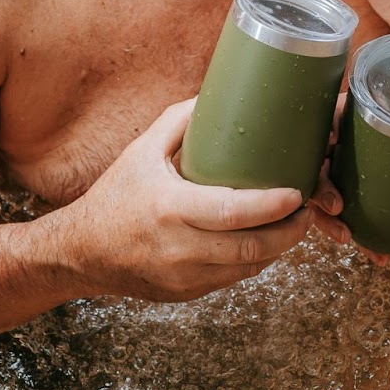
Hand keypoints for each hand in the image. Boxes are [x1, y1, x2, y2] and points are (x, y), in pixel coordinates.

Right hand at [62, 98, 313, 301]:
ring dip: (278, 248)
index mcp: (170, 208)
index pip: (233, 212)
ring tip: (294, 223)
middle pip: (251, 247)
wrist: (81, 252)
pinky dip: (254, 260)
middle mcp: (178, 248)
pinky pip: (234, 279)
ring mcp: (184, 276)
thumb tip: (219, 95)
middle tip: (308, 209)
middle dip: (290, 231)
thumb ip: (181, 120)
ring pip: (248, 268)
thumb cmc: (114, 196)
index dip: (272, 206)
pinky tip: (264, 240)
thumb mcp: (141, 151)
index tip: (297, 193)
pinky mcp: (187, 294)